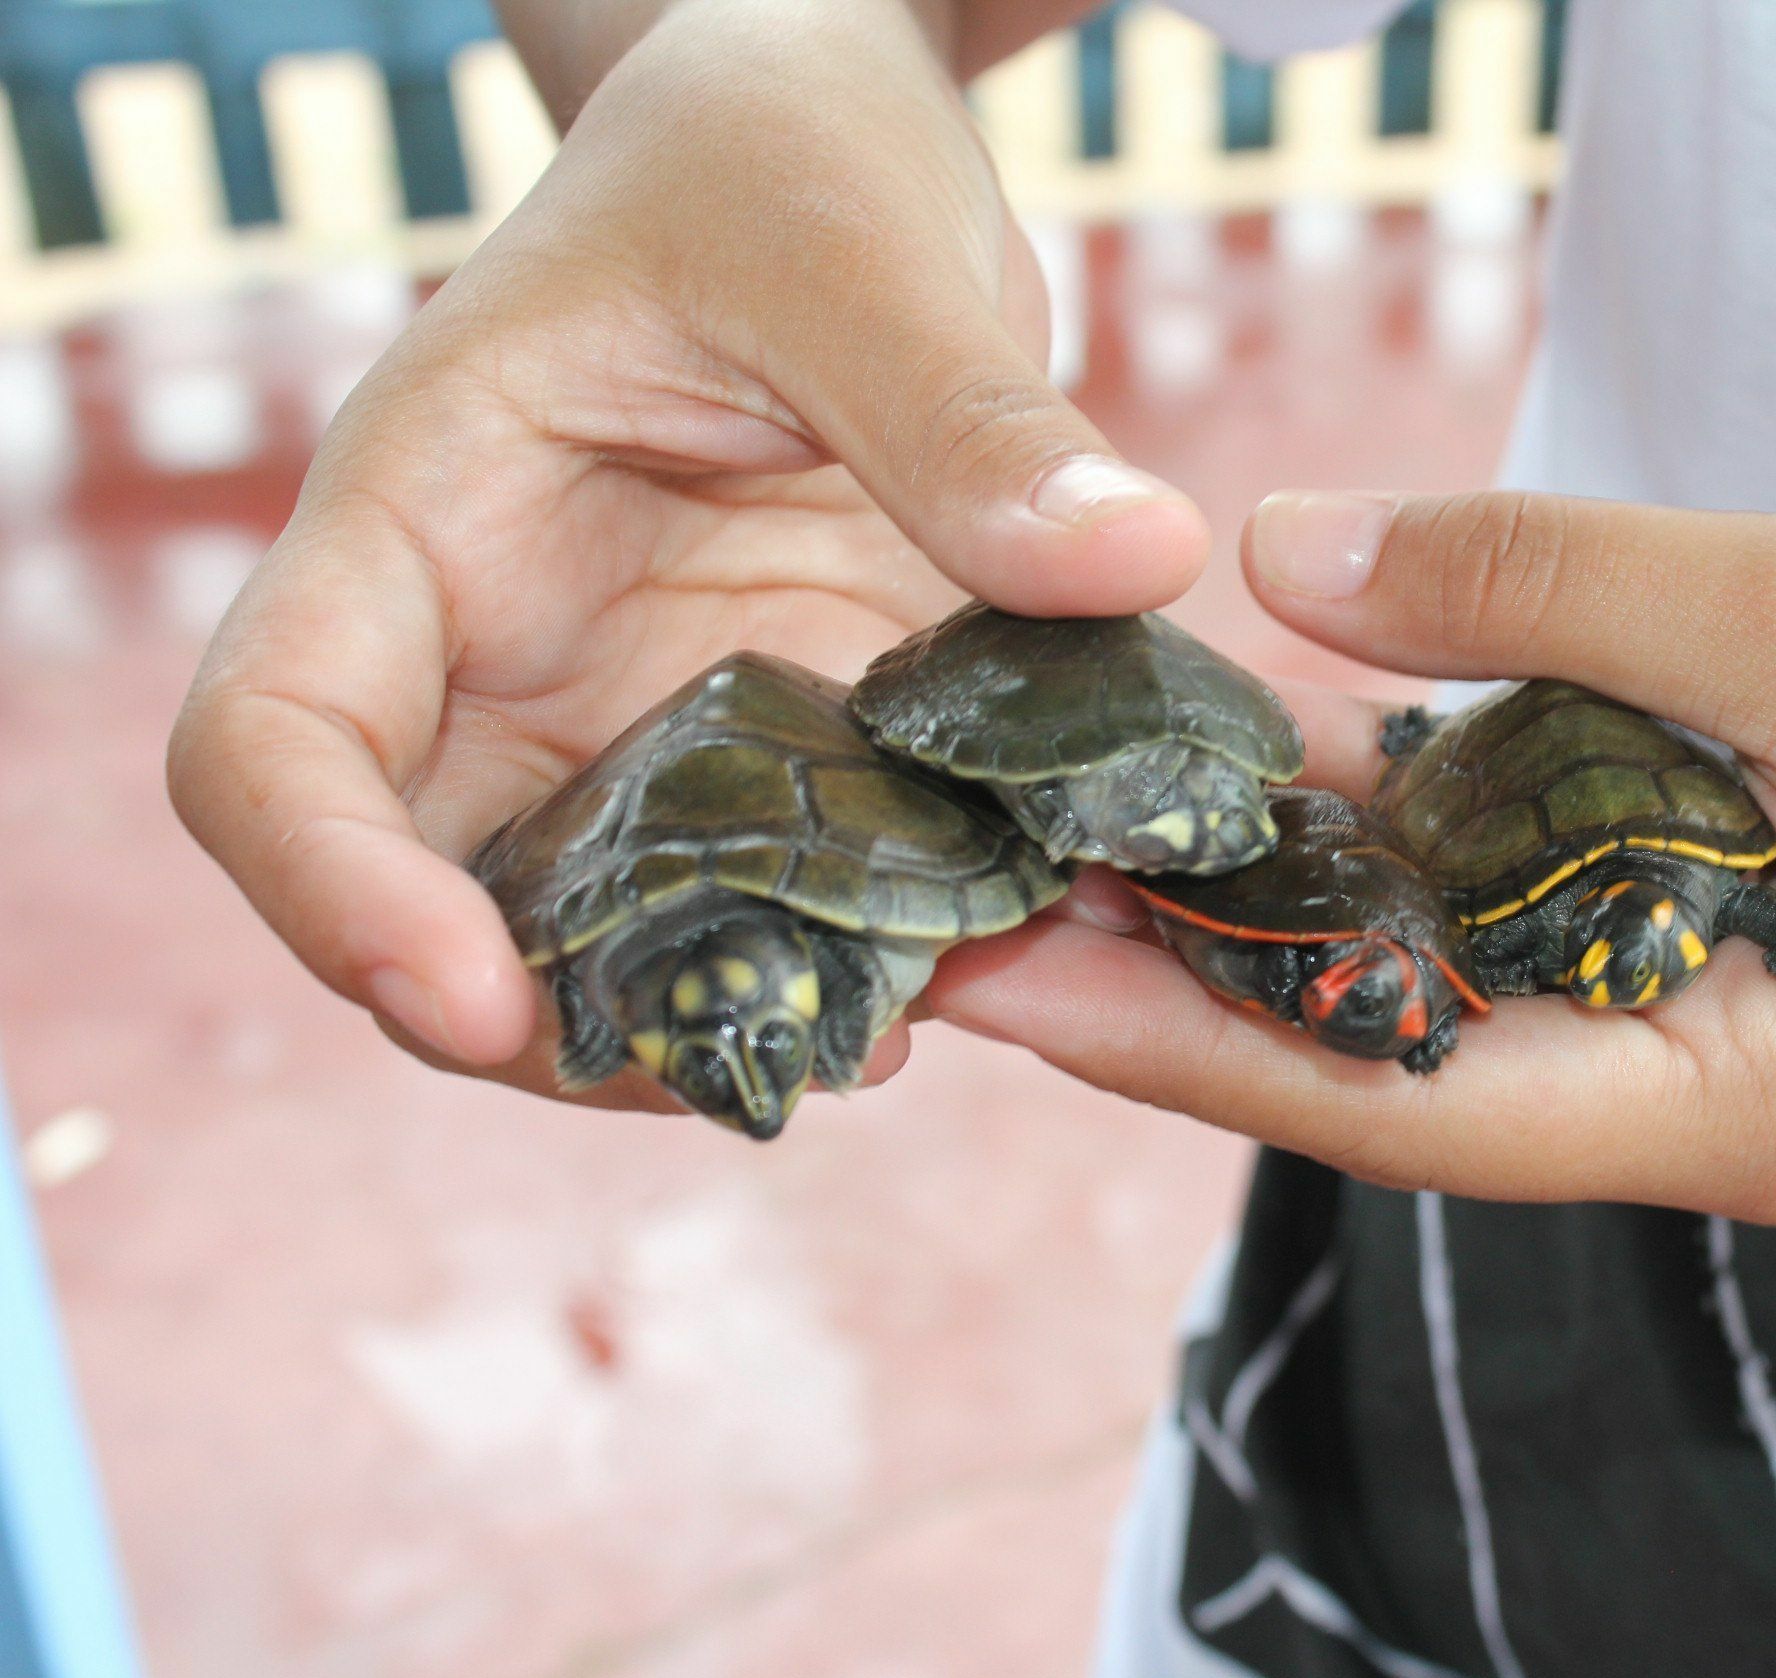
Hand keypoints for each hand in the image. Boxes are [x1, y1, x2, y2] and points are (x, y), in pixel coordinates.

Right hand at [167, 0, 1204, 1105]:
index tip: (473, 1003)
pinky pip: (801, 886)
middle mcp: (508, 659)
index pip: (272, 747)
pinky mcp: (785, 745)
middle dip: (573, 1025)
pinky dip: (881, 942)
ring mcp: (646, 721)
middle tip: (773, 1061)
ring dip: (747, 1008)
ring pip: (631, 937)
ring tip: (921, 1021)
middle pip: (448, 908)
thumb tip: (1130, 559)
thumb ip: (961, 408)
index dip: (334, 897)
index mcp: (427, 521)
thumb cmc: (775, 145)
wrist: (839, 154)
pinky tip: (1010, 947)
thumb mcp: (849, 239)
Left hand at [932, 482, 1775, 1218]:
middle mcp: (1698, 1093)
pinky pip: (1507, 912)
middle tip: (969, 912)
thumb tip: (1286, 561)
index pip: (1415, 1104)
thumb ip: (1541, 588)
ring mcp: (1697, 1021)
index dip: (1197, 1040)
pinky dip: (1381, 852)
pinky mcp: (1698, 932)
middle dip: (1188, 986)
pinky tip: (1235, 784)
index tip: (1006, 981)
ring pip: (1438, 989)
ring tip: (1050, 849)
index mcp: (1751, 1094)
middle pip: (1395, 1063)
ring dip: (1262, 917)